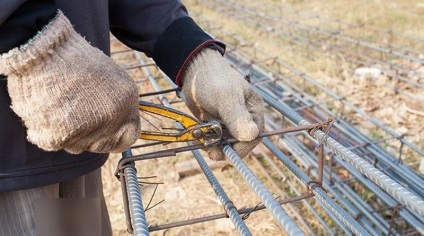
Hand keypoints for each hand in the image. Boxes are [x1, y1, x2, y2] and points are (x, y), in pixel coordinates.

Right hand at [0, 11, 139, 153]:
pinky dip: (46, 131)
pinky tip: (45, 111)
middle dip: (91, 138)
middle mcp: (113, 118)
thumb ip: (116, 102)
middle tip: (75, 120)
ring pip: (78, 146)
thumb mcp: (109, 76)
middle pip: (103, 145)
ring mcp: (89, 129)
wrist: (45, 50)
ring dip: (68, 134)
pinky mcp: (62, 135)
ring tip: (59, 109)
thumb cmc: (74, 58)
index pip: (129, 137)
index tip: (105, 135)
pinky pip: (54, 142)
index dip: (116, 137)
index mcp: (127, 102)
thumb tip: (116, 122)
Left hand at [182, 48, 263, 159]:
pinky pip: (214, 140)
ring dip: (213, 146)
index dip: (241, 149)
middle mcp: (245, 119)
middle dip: (225, 149)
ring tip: (200, 139)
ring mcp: (230, 123)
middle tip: (210, 153)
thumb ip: (237, 117)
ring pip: (225, 144)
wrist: (194, 71)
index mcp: (254, 111)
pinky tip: (197, 135)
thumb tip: (252, 135)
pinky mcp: (217, 126)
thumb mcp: (226, 97)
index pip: (253, 138)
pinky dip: (206, 141)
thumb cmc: (213, 79)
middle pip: (239, 144)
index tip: (225, 153)